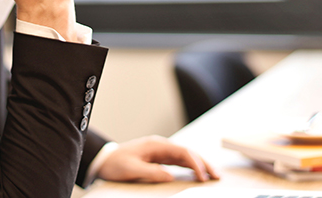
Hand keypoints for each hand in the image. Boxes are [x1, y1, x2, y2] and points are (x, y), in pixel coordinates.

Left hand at [98, 136, 219, 182]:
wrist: (104, 159)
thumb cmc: (115, 163)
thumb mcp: (131, 169)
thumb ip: (151, 172)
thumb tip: (170, 176)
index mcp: (156, 145)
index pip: (182, 152)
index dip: (195, 164)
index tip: (203, 176)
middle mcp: (161, 146)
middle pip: (188, 153)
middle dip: (204, 163)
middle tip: (217, 176)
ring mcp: (161, 152)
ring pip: (186, 157)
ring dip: (200, 165)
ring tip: (212, 176)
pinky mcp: (159, 158)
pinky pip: (179, 162)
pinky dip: (191, 167)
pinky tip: (198, 174)